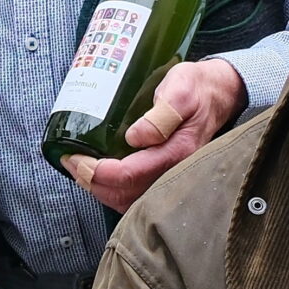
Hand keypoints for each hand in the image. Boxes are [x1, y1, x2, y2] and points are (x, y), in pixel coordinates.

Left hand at [64, 59, 243, 212]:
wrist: (218, 94)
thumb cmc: (197, 89)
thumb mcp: (181, 90)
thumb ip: (161, 114)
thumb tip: (135, 136)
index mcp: (176, 152)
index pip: (129, 175)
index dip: (98, 172)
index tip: (77, 158)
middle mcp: (173, 171)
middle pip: (124, 194)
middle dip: (91, 182)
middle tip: (70, 162)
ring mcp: (169, 176)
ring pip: (127, 199)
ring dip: (98, 189)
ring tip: (78, 169)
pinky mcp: (163, 174)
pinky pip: (134, 193)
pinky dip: (110, 189)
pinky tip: (97, 174)